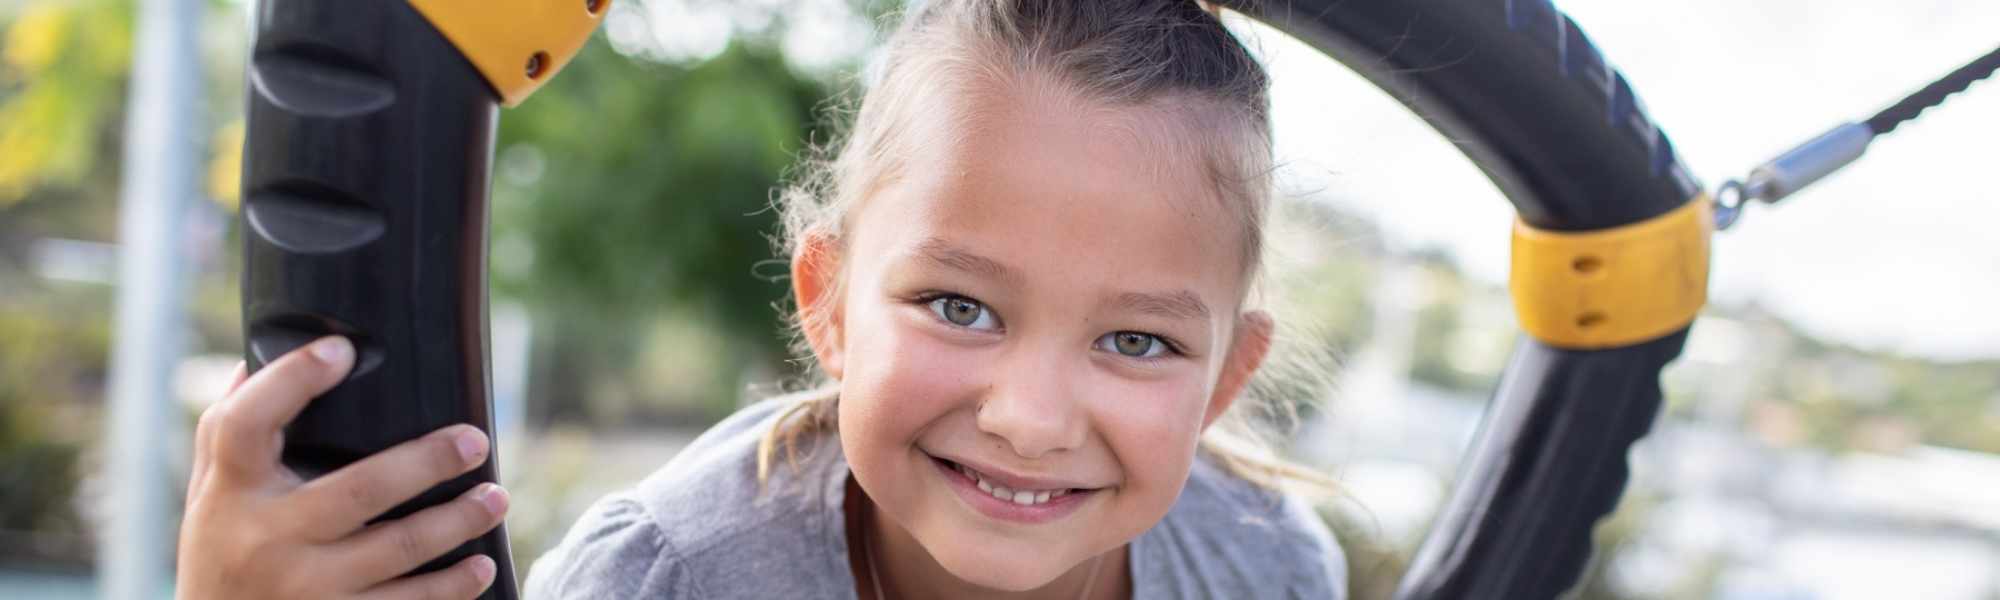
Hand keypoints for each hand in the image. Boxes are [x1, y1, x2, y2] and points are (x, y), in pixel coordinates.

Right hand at [177, 336, 507, 598]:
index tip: (343, 350)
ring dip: (458, 521)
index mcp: (232, 489)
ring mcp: (303, 587)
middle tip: (476, 440)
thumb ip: (233, 426)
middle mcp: (266, 538)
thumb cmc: (220, 548)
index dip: (293, 379)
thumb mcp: (212, 489)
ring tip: (496, 498)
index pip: (246, 423)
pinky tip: (481, 565)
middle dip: (429, 462)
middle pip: (361, 488)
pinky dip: (451, 586)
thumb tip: (275, 346)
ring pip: (399, 548)